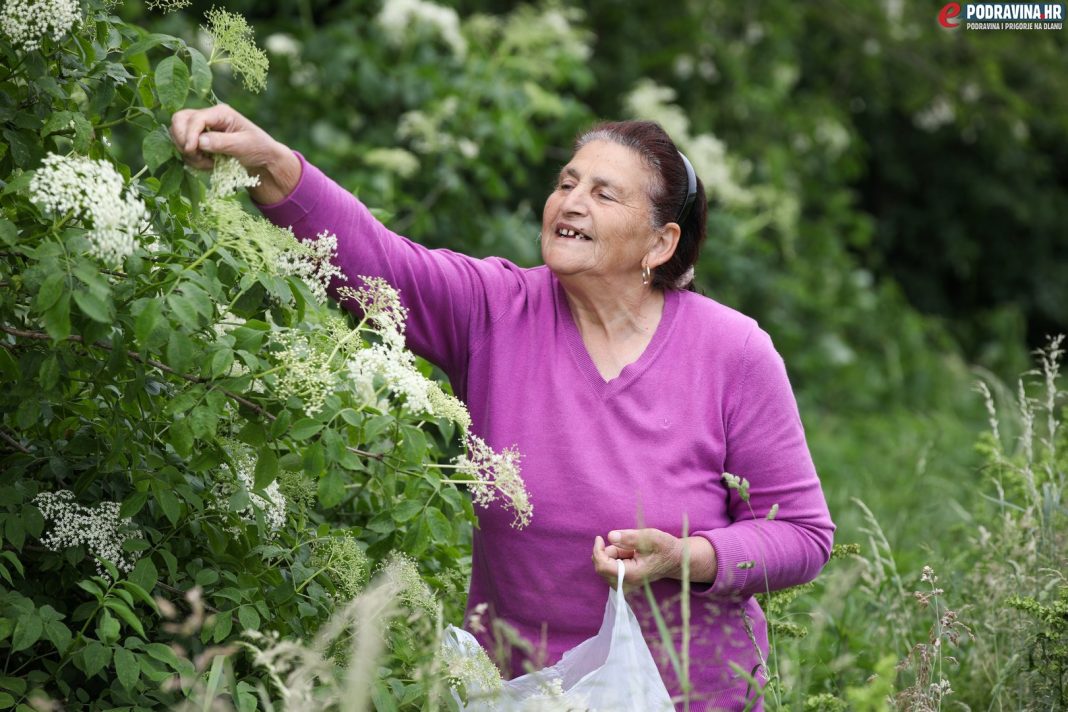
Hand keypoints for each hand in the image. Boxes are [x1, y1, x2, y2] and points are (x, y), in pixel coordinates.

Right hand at [169, 104, 301, 203]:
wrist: (263, 160)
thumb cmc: (258, 148)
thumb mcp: (244, 145)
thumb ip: (222, 142)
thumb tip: (200, 141)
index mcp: (220, 113)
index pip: (195, 118)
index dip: (189, 134)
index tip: (191, 150)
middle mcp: (208, 117)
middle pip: (179, 120)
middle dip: (183, 140)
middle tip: (196, 157)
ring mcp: (202, 129)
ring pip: (179, 136)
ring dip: (189, 153)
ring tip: (208, 163)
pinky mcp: (199, 141)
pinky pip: (185, 149)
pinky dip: (193, 159)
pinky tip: (209, 165)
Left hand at [592, 528, 717, 590]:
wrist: (676, 560)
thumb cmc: (665, 548)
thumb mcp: (650, 537)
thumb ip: (630, 537)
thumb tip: (610, 536)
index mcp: (632, 575)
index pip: (603, 566)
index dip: (598, 551)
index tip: (599, 537)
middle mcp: (627, 584)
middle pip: (601, 568)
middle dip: (606, 552)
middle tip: (622, 542)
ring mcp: (625, 585)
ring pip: (605, 568)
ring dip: (612, 555)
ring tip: (630, 549)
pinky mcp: (625, 582)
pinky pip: (611, 569)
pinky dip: (615, 558)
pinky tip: (629, 555)